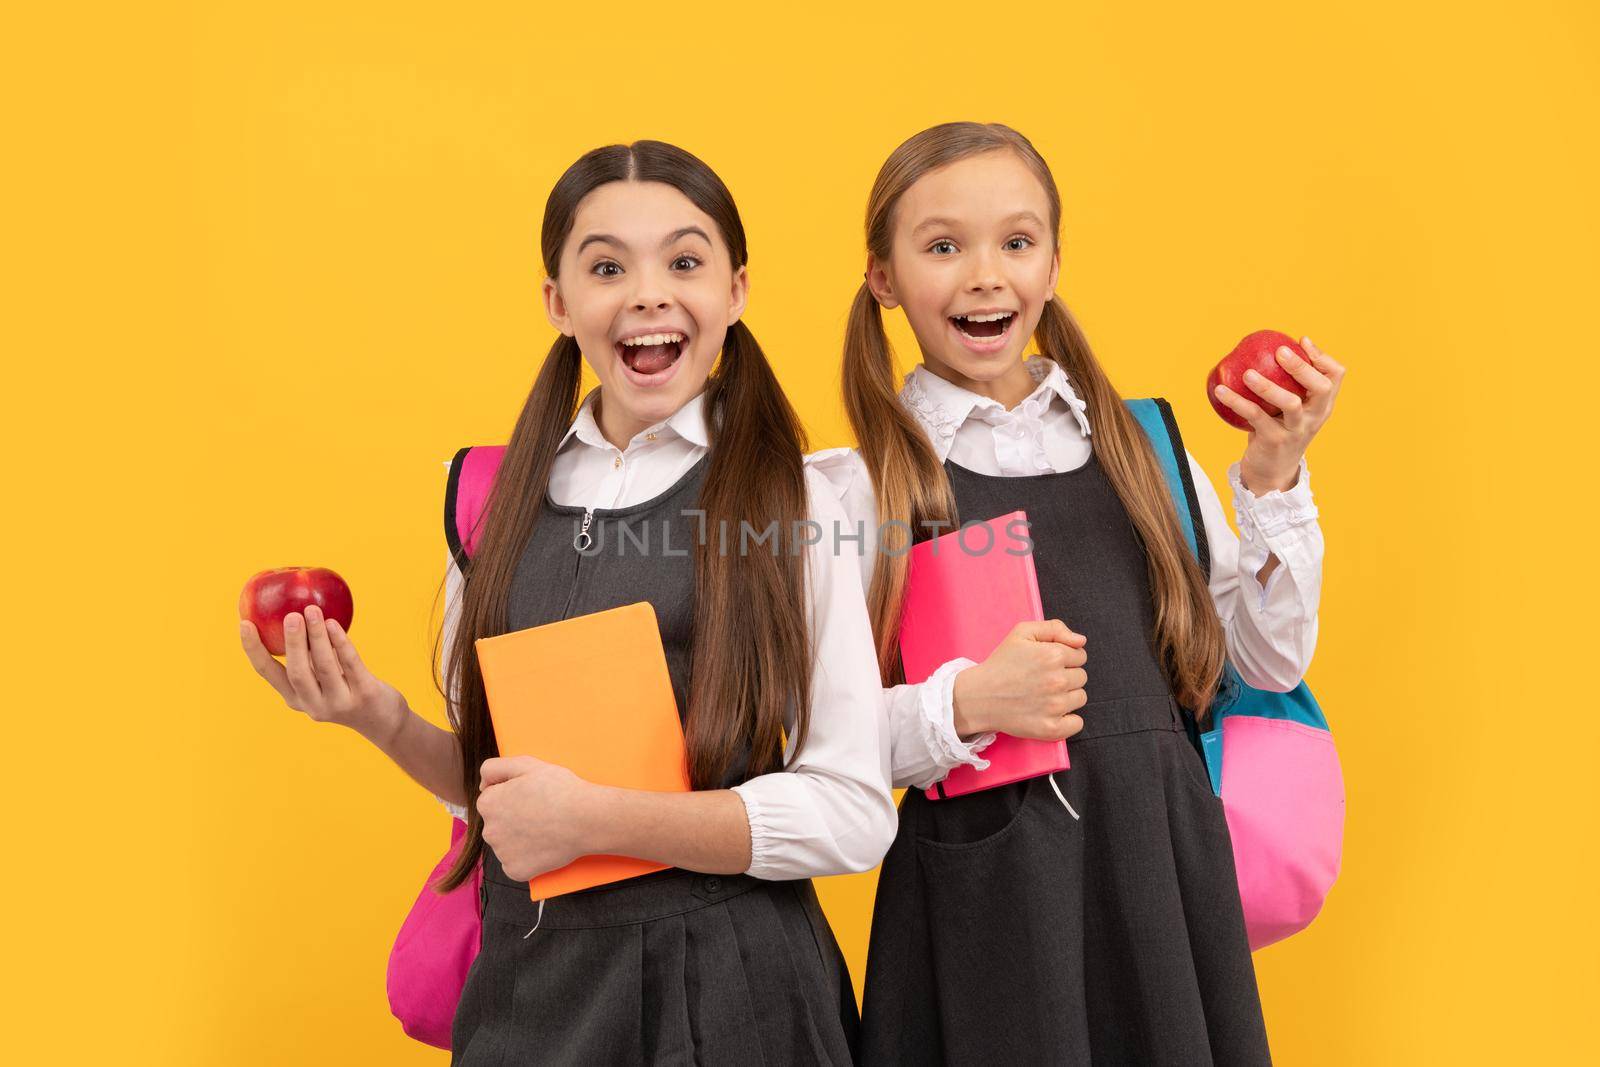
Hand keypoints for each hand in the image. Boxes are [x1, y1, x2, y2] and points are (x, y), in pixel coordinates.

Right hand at [239, 604, 405, 742]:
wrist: (382, 719)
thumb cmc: (345, 688)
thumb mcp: (321, 677)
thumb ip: (307, 655)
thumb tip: (291, 611)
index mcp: (295, 698)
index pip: (268, 674)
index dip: (254, 649)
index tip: (244, 624)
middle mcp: (313, 704)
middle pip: (297, 673)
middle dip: (292, 643)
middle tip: (290, 615)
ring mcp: (339, 702)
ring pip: (324, 667)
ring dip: (317, 637)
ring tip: (312, 610)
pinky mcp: (364, 695)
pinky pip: (350, 665)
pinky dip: (341, 643)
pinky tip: (335, 624)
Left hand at [478, 756, 597, 881]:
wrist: (586, 819)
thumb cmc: (559, 789)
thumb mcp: (526, 764)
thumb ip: (494, 767)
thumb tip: (482, 784)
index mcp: (488, 804)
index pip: (491, 798)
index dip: (512, 795)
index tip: (530, 796)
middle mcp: (489, 830)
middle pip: (498, 823)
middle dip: (513, 818)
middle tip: (539, 812)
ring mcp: (502, 853)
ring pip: (507, 843)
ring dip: (520, 838)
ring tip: (544, 828)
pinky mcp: (515, 871)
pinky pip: (516, 863)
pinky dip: (528, 858)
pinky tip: (544, 845)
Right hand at [952, 619, 1087, 740]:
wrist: (978, 696)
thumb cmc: (1000, 664)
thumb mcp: (1022, 633)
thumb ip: (1055, 628)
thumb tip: (1081, 640)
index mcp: (1053, 655)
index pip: (1080, 655)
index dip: (1065, 657)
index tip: (1048, 663)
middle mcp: (1058, 681)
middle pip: (1081, 677)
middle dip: (1066, 675)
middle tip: (1043, 679)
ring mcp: (1056, 706)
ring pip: (1080, 698)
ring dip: (1067, 696)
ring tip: (1044, 694)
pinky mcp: (1051, 728)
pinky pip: (1077, 723)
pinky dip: (1068, 720)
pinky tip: (1051, 712)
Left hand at [1214, 337, 1346, 493]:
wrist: (1271, 471)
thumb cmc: (1278, 429)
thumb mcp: (1288, 408)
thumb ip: (1285, 384)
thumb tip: (1262, 349)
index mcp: (1322, 404)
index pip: (1336, 375)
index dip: (1322, 356)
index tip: (1302, 341)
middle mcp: (1315, 416)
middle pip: (1321, 387)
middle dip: (1302, 367)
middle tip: (1280, 351)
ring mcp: (1297, 430)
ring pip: (1290, 404)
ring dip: (1268, 386)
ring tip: (1248, 373)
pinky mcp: (1275, 440)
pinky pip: (1256, 417)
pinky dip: (1237, 402)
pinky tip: (1220, 390)